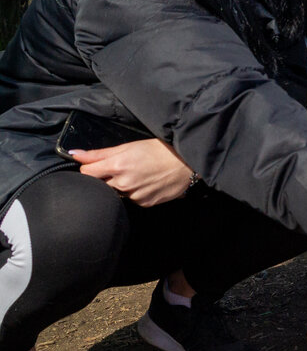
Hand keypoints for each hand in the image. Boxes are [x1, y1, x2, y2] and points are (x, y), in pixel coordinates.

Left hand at [69, 139, 192, 206]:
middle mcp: (124, 183)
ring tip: (139, 175)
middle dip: (107, 177)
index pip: (87, 172)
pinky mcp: (145, 204)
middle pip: (101, 184)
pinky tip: (147, 183)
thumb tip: (74, 154)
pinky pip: (131, 200)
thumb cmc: (159, 150)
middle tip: (124, 168)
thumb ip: (99, 153)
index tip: (100, 164)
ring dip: (122, 186)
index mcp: (118, 165)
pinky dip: (135, 192)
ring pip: (117, 193)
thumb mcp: (129, 146)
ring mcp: (134, 195)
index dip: (92, 167)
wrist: (187, 163)